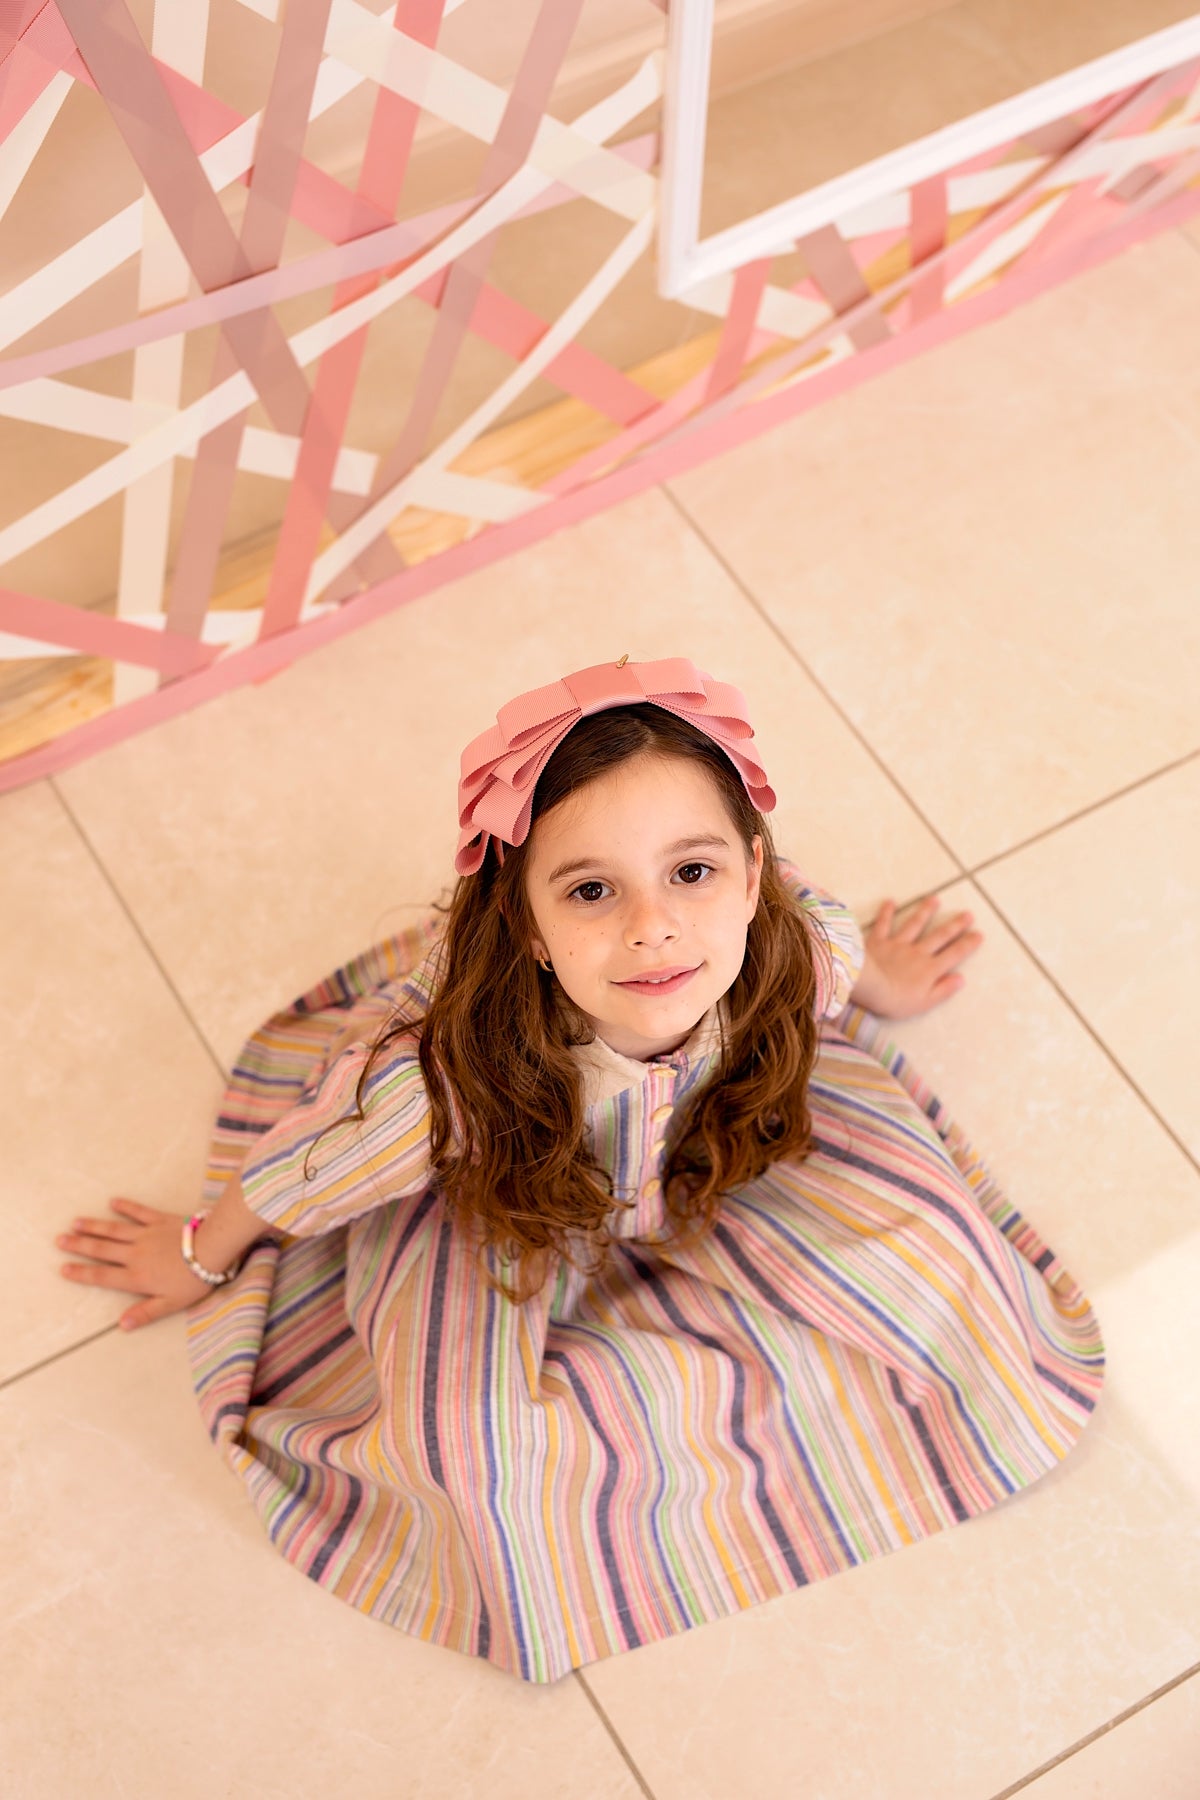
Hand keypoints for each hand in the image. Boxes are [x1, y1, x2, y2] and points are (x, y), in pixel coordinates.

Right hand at [55, 1198, 215, 1331]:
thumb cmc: (194, 1280)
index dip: (81, 1273)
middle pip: (101, 1249)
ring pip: (114, 1229)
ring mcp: (146, 1234)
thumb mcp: (170, 1304)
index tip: (63, 1268)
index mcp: (136, 1277)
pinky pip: (139, 1212)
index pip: (102, 1276)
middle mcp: (135, 1254)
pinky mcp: (160, 1220)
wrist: (212, 1248)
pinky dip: (126, 1206)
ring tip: (76, 1222)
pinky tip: (113, 1201)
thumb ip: (145, 1313)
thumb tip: (121, 1325)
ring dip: (94, 1226)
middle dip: (79, 1245)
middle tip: (59, 1240)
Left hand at [850, 895, 983, 1018]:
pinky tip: (891, 901)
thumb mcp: (925, 1002)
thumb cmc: (897, 1000)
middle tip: (967, 914)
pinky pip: (883, 924)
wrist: (870, 987)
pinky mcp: (878, 941)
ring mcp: (898, 944)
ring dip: (925, 911)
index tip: (979, 934)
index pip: (954, 954)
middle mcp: (917, 952)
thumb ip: (944, 990)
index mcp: (930, 969)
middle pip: (939, 936)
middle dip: (955, 925)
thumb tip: (961, 978)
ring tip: (935, 899)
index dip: (968, 944)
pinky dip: (886, 912)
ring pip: (914, 924)